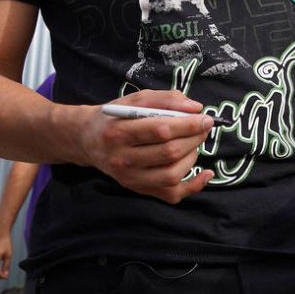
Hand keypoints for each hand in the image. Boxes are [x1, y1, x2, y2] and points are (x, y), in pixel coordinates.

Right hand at [81, 90, 214, 203]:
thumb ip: (165, 99)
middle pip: (168, 153)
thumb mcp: (135, 99)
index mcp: (119, 132)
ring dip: (192, 157)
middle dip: (194, 139)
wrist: (88, 141)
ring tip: (193, 143)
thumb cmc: (116, 117)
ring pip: (171, 174)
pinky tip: (206, 173)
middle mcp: (122, 159)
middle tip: (204, 127)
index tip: (206, 118)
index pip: (161, 130)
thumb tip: (195, 108)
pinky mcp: (138, 189)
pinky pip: (170, 194)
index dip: (188, 125)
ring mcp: (130, 178)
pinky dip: (193, 186)